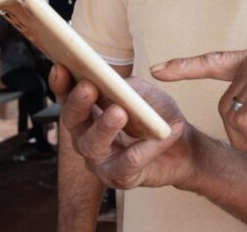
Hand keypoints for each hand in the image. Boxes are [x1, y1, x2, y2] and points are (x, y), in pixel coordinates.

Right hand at [49, 64, 190, 189]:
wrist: (185, 147)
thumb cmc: (159, 116)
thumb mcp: (146, 94)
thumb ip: (129, 87)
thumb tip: (114, 83)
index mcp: (89, 113)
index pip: (68, 98)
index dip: (61, 84)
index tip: (61, 67)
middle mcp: (87, 138)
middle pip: (73, 121)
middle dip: (79, 103)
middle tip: (89, 87)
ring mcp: (100, 161)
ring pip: (93, 145)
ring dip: (105, 127)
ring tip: (120, 112)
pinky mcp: (120, 178)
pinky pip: (129, 161)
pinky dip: (147, 146)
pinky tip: (161, 135)